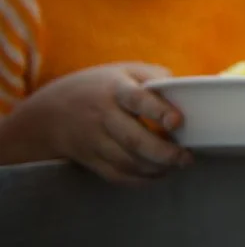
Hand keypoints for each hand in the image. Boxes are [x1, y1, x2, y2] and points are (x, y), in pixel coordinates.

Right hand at [6, 63, 189, 184]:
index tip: (177, 121)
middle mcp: (103, 116)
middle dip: (164, 153)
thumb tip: (188, 90)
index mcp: (115, 89)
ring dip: (156, 168)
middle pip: (133, 140)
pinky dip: (140, 179)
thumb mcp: (125, 71)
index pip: (137, 99)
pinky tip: (158, 173)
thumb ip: (156, 77)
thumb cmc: (101, 88)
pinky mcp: (90, 160)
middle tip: (186, 157)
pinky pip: (117, 175)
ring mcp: (94, 141)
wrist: (49, 112)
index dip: (158, 110)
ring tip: (178, 164)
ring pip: (127, 162)